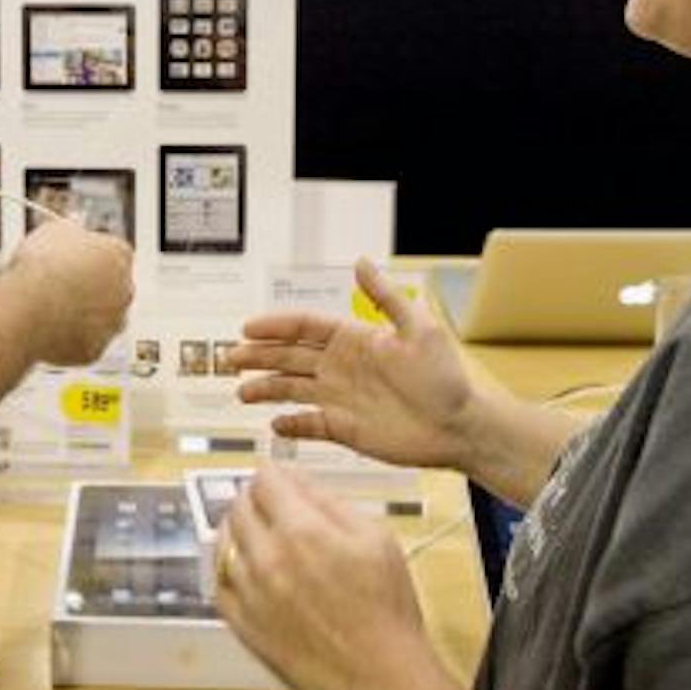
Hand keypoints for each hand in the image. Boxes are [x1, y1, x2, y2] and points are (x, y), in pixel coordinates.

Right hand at [8, 218, 133, 365]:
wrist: (30, 305)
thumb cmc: (42, 266)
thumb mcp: (53, 230)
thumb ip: (70, 232)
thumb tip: (70, 231)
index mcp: (119, 255)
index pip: (112, 254)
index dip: (90, 257)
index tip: (75, 259)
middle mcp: (124, 290)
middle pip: (112, 288)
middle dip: (91, 288)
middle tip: (63, 285)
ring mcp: (112, 323)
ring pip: (103, 320)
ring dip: (84, 316)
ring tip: (53, 310)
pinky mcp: (95, 350)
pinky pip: (84, 344)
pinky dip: (70, 340)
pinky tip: (49, 330)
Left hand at [214, 463, 435, 689]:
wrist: (381, 675)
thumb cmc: (386, 611)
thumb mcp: (375, 538)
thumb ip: (330, 501)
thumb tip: (297, 480)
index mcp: (302, 532)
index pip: (264, 480)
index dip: (273, 473)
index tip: (278, 477)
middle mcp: (267, 559)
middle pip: (238, 506)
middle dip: (255, 498)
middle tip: (270, 504)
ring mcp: (250, 594)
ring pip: (222, 542)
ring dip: (238, 530)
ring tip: (259, 533)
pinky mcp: (243, 625)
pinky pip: (218, 583)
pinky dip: (227, 568)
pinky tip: (245, 567)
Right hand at [229, 256, 477, 469]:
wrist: (460, 427)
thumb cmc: (446, 378)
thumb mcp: (418, 328)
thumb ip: (385, 296)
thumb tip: (361, 261)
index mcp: (354, 339)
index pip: (305, 328)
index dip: (275, 327)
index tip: (248, 328)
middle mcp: (342, 367)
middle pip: (290, 357)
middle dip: (258, 356)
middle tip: (230, 358)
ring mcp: (341, 398)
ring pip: (292, 389)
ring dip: (266, 389)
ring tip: (241, 392)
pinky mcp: (345, 428)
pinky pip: (309, 425)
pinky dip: (291, 425)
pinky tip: (274, 424)